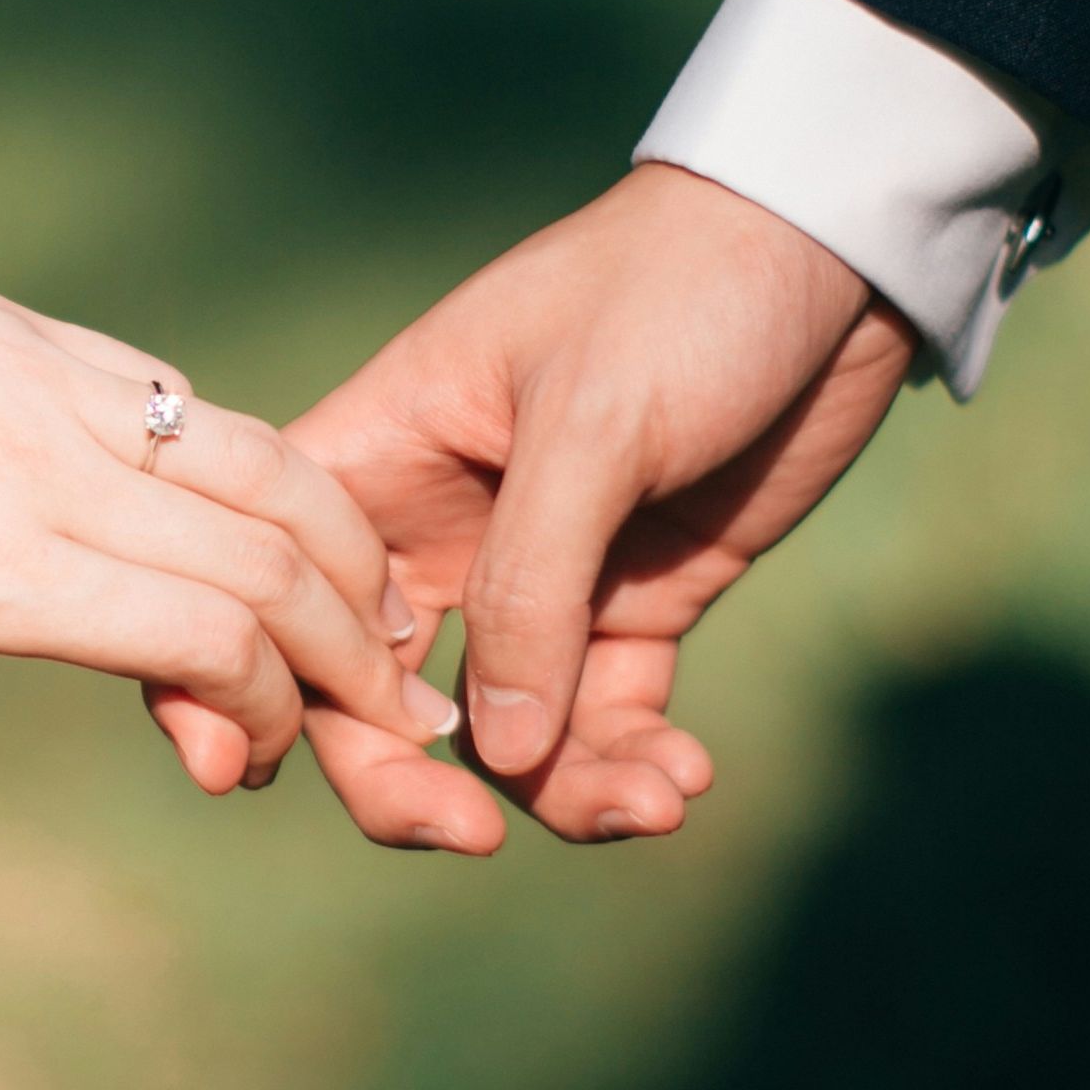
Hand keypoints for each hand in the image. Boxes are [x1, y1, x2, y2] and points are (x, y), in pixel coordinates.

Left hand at [0, 272, 457, 902]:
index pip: (209, 637)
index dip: (269, 713)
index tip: (243, 763)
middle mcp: (47, 471)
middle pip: (273, 560)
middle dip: (356, 652)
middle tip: (393, 716)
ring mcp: (53, 387)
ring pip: (265, 465)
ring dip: (346, 549)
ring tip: (382, 617)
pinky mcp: (39, 334)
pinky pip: (194, 404)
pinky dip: (270, 470)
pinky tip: (279, 519)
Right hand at [275, 164, 915, 851]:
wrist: (833, 250)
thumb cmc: (680, 292)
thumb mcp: (592, 423)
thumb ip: (531, 588)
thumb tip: (493, 756)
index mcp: (377, 457)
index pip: (277, 586)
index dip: (255, 681)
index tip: (268, 770)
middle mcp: (436, 530)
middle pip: (371, 694)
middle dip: (409, 781)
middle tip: (474, 838)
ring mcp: (537, 575)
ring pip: (499, 733)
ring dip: (558, 790)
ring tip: (651, 801)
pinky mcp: (634, 601)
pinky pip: (603, 720)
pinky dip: (632, 764)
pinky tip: (685, 778)